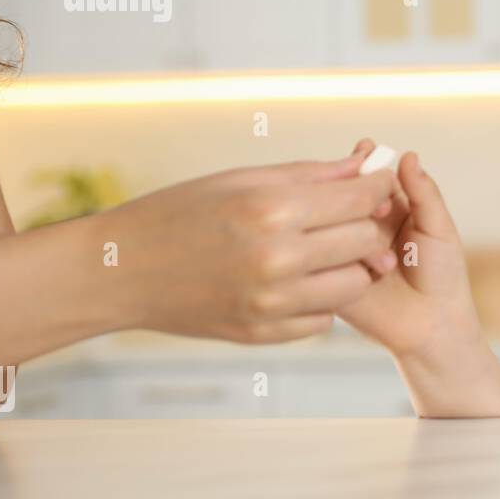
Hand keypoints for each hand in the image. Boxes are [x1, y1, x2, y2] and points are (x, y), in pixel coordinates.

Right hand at [92, 154, 398, 343]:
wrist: (123, 271)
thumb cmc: (182, 212)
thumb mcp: (243, 179)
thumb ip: (311, 175)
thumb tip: (365, 165)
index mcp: (272, 209)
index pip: (360, 200)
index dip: (377, 189)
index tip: (376, 185)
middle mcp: (277, 258)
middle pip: (365, 242)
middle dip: (367, 226)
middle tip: (352, 219)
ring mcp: (271, 302)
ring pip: (354, 286)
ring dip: (350, 267)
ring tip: (327, 252)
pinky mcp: (263, 333)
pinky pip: (323, 319)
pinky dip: (320, 300)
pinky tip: (298, 281)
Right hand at [335, 140, 480, 357]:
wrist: (432, 326)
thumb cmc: (443, 277)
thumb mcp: (439, 229)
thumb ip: (424, 194)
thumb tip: (408, 155)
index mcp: (392, 210)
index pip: (373, 178)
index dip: (367, 164)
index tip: (365, 149)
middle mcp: (366, 226)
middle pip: (348, 195)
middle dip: (350, 186)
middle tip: (360, 183)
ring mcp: (346, 250)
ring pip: (333, 220)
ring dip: (343, 214)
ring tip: (367, 220)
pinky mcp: (332, 274)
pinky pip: (322, 252)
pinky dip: (329, 244)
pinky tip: (343, 245)